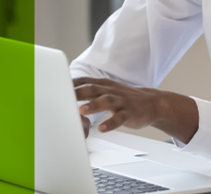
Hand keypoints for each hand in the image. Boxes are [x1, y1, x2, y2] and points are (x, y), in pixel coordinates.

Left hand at [73, 77, 198, 141]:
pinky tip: (102, 128)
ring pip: (107, 101)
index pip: (86, 81)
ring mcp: (121, 102)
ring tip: (83, 110)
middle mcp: (112, 91)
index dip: (72, 83)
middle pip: (93, 89)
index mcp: (105, 85)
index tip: (57, 87)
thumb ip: (91, 90)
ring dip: (94, 105)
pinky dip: (110, 123)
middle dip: (78, 93)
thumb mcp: (108, 90)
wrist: (153, 103)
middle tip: (65, 97)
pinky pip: (120, 118)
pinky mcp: (129, 113)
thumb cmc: (126, 98)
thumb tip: (69, 93)